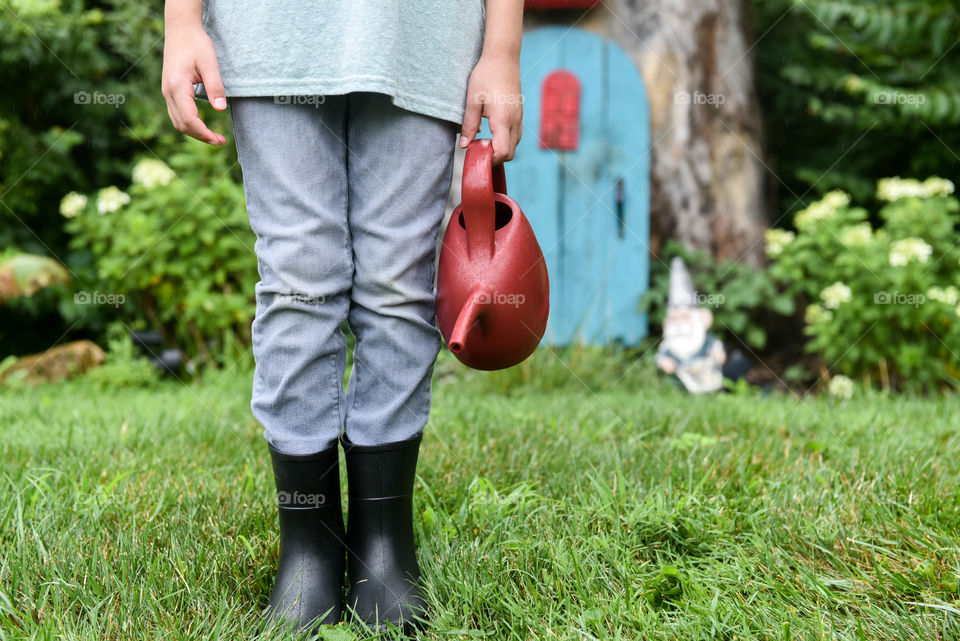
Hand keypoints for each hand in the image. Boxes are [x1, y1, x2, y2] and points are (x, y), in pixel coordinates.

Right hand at [161, 24, 226, 145]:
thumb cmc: (196, 44)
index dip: (204, 133)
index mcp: (177, 87)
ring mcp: (167, 92)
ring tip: (214, 137)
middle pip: (182, 125)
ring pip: (178, 122)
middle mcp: (168, 92)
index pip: (189, 119)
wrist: (180, 30)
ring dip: (195, 132)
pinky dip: (189, 124)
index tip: (220, 140)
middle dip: (201, 136)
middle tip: (220, 141)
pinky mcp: (170, 91)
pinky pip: (177, 114)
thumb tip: (221, 109)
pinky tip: (203, 125)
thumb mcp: (210, 63)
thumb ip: (215, 86)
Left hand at [460, 52, 522, 165]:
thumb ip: (469, 124)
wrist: (503, 57)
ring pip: (515, 145)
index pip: (502, 152)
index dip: (489, 159)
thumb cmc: (486, 75)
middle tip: (478, 150)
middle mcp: (515, 120)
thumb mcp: (472, 100)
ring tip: (484, 142)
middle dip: (495, 157)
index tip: (476, 155)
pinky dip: (506, 140)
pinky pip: (516, 135)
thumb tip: (464, 145)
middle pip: (510, 153)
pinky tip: (492, 133)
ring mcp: (519, 117)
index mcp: (503, 119)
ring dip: (501, 149)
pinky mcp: (519, 113)